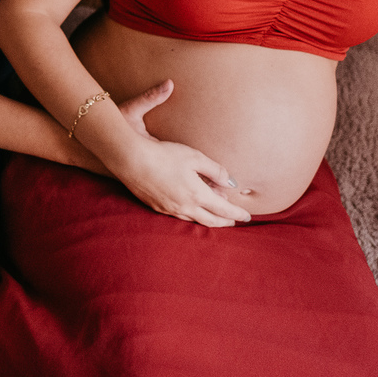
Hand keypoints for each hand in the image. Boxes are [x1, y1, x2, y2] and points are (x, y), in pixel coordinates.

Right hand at [114, 80, 251, 226]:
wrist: (130, 160)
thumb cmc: (163, 155)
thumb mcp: (194, 157)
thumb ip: (215, 170)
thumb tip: (231, 182)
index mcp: (197, 195)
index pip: (224, 210)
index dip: (237, 214)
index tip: (247, 216)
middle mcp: (185, 206)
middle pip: (211, 220)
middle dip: (225, 222)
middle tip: (234, 221)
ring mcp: (169, 209)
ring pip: (194, 220)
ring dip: (208, 220)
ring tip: (215, 216)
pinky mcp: (156, 207)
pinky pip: (179, 216)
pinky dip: (191, 215)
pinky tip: (190, 209)